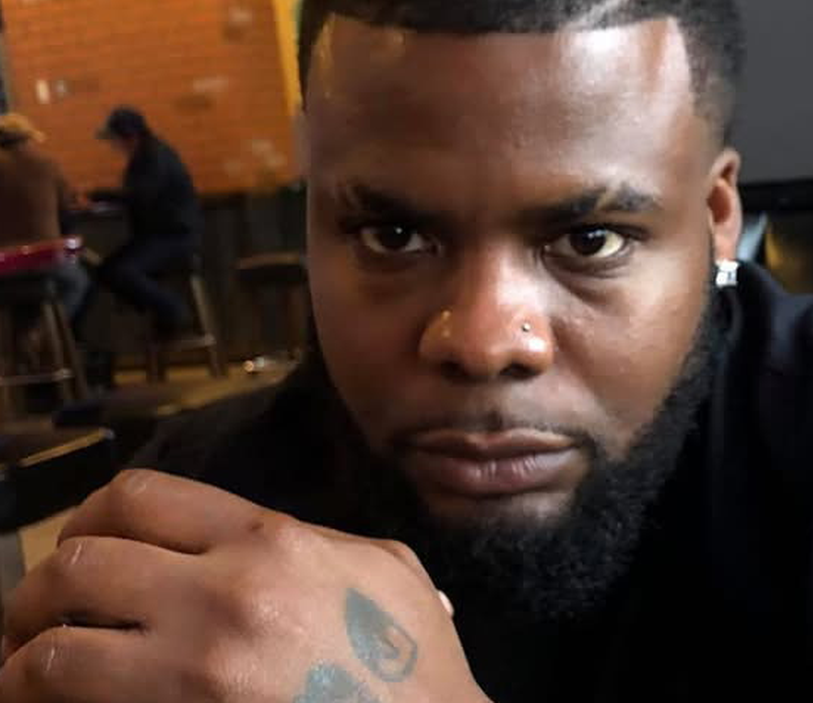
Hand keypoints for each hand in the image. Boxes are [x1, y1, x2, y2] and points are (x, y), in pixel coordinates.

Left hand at [0, 470, 488, 702]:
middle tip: (37, 618)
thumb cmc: (415, 661)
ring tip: (28, 674)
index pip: (138, 497)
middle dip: (41, 591)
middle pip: (77, 563)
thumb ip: (318, 538)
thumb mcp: (386, 567)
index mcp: (269, 539)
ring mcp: (194, 669)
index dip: (90, 519)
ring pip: (52, 647)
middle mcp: (222, 592)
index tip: (83, 549)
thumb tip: (258, 539)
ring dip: (25, 661)